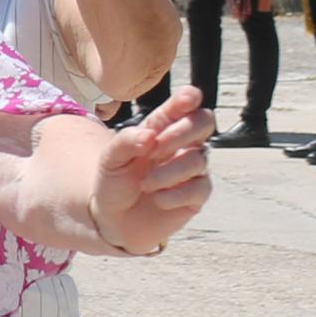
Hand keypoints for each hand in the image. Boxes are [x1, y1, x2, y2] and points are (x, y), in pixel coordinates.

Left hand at [89, 87, 212, 254]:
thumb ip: (126, 141)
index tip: (188, 98)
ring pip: (198, 158)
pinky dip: (174, 194)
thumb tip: (150, 135)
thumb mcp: (110, 159)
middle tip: (154, 149)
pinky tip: (158, 199)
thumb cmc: (114, 182)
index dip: (188, 98)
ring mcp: (193, 169)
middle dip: (181, 132)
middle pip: (205, 121)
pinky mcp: (197, 194)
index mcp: (161, 129)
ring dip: (167, 172)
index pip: (183, 106)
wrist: (112, 218)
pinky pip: (199, 188)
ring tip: (145, 184)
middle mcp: (182, 144)